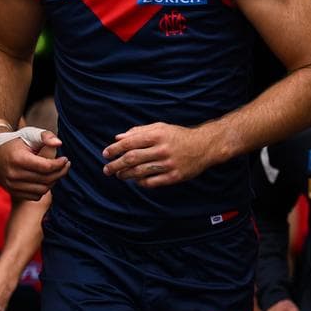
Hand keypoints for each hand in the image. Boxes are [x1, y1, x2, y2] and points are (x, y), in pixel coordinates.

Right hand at [0, 127, 68, 200]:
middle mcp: (13, 174)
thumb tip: (59, 143)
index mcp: (18, 159)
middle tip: (65, 165)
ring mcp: (11, 185)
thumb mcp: (30, 133)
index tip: (65, 159)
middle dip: (60, 173)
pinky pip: (34, 196)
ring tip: (56, 172)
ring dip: (53, 182)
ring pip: (42, 190)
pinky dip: (43, 189)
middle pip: (46, 179)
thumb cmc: (16, 141)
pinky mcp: (12, 192)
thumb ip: (45, 136)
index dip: (59, 164)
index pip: (46, 167)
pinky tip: (46, 179)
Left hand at [101, 122, 216, 187]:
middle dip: (116, 165)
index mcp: (157, 135)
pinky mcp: (174, 176)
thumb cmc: (178, 136)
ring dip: (126, 175)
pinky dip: (141, 182)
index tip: (105, 154)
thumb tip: (117, 138)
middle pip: (132, 159)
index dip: (115, 149)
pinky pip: (152, 182)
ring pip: (140, 172)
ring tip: (118, 175)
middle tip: (107, 169)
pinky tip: (136, 180)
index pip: (130, 142)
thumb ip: (139, 131)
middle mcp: (162, 149)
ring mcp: (169, 164)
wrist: (204, 146)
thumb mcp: (160, 128)